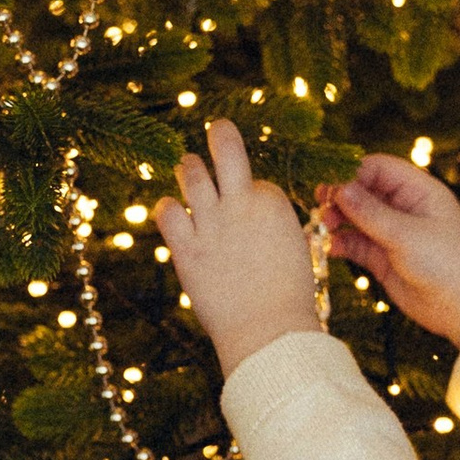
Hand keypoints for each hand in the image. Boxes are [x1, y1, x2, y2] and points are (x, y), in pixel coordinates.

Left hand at [154, 120, 323, 379]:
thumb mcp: (293, 248)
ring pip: (191, 174)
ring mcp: (212, 224)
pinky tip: (169, 210)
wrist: (270, 332)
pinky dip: (166, 208)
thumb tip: (252, 216)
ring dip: (188, 167)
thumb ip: (271, 226)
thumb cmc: (287, 297)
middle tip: (216, 127)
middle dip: (221, 135)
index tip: (250, 213)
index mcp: (274, 202)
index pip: (255, 182)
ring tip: (186, 165)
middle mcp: (241, 205)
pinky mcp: (187, 249)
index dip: (250, 194)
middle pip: (228, 151)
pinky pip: (166, 213)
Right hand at [316, 156, 459, 347]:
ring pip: (356, 219)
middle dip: (340, 198)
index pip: (378, 169)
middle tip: (320, 206)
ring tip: (323, 228)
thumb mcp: (406, 235)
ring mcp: (393, 233)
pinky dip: (342, 244)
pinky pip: (357, 244)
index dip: (352, 173)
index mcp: (418, 191)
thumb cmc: (447, 264)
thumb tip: (339, 189)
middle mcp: (404, 208)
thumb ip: (370, 213)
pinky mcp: (384, 258)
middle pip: (363, 192)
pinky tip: (331, 248)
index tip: (330, 186)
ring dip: (338, 221)